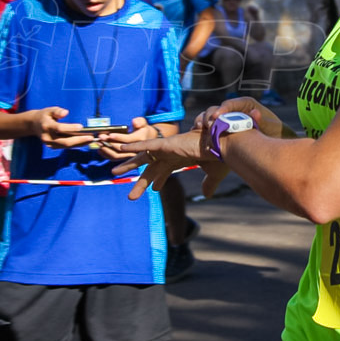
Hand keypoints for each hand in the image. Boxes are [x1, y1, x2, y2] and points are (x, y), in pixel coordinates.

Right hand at [29, 107, 93, 148]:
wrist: (34, 125)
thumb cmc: (44, 116)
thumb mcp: (49, 110)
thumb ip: (57, 111)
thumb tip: (65, 112)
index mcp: (46, 126)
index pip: (59, 128)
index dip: (70, 128)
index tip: (81, 126)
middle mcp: (47, 137)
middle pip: (64, 141)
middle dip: (79, 140)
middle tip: (91, 138)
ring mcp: (49, 144)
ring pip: (66, 146)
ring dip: (79, 144)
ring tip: (90, 140)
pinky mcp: (53, 147)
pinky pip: (65, 147)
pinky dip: (75, 145)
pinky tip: (85, 142)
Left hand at [97, 117, 156, 160]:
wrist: (148, 142)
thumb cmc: (143, 130)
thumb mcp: (144, 124)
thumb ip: (140, 121)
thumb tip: (134, 122)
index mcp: (140, 140)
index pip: (128, 140)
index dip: (118, 137)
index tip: (109, 134)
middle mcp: (135, 150)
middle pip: (120, 149)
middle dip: (109, 143)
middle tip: (100, 137)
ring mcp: (130, 156)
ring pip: (116, 156)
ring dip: (105, 150)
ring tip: (98, 143)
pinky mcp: (124, 159)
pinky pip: (114, 159)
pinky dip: (105, 155)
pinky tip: (99, 149)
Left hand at [113, 131, 227, 199]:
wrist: (225, 147)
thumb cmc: (221, 158)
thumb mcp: (213, 175)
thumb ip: (208, 184)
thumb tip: (207, 195)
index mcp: (182, 159)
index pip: (166, 171)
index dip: (158, 181)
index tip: (154, 189)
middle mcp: (173, 153)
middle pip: (152, 169)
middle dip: (141, 182)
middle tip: (131, 196)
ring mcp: (169, 148)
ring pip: (144, 158)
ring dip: (129, 165)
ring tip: (114, 173)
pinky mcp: (167, 144)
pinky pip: (146, 145)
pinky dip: (134, 147)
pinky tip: (121, 150)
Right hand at [193, 96, 285, 138]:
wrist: (274, 140)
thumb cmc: (273, 130)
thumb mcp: (269, 125)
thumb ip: (261, 120)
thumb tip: (255, 113)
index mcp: (245, 104)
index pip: (231, 104)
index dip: (222, 109)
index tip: (217, 117)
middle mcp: (235, 110)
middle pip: (219, 110)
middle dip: (211, 117)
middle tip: (207, 126)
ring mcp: (228, 119)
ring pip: (212, 118)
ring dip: (205, 122)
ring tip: (200, 129)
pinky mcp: (223, 129)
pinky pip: (212, 128)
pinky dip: (206, 131)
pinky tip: (202, 138)